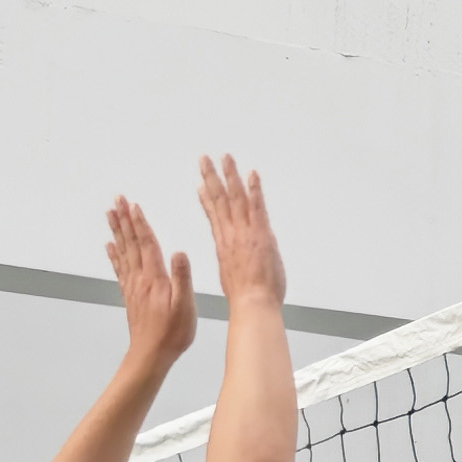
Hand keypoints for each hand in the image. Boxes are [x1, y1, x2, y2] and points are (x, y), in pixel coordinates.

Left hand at [106, 196, 198, 368]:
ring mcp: (133, 287)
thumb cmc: (172, 333)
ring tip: (110, 214)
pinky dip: (114, 255)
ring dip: (117, 231)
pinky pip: (120, 269)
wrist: (151, 355)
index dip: (140, 223)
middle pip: (131, 243)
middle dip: (124, 220)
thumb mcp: (185, 306)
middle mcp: (141, 278)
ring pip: (124, 252)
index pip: (147, 244)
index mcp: (155, 278)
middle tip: (117, 200)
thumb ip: (182, 278)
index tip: (133, 205)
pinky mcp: (131, 296)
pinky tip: (110, 246)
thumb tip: (179, 252)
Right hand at [198, 154, 285, 307]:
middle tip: (204, 159)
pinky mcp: (261, 234)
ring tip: (225, 157)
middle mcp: (231, 234)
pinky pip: (257, 206)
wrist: (252, 304)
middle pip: (219, 200)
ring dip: (230, 175)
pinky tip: (251, 174)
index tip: (200, 184)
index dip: (207, 198)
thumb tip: (231, 258)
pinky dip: (254, 189)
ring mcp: (245, 232)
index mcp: (223, 245)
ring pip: (235, 198)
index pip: (214, 215)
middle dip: (211, 177)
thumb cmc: (245, 298)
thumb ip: (231, 261)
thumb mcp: (230, 276)